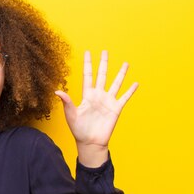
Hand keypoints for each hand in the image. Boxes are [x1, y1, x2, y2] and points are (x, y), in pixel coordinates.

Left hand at [55, 50, 137, 166]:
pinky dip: (130, 90)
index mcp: (86, 95)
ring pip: (116, 84)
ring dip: (121, 74)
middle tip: (105, 51)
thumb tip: (57, 91)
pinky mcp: (116, 109)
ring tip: (125, 63)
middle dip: (103, 63)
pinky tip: (136, 83)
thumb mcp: (71, 115)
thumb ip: (66, 102)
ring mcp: (108, 101)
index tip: (88, 52)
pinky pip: (125, 97)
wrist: (90, 142)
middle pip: (102, 75)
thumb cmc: (78, 130)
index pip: (87, 76)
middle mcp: (98, 96)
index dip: (88, 64)